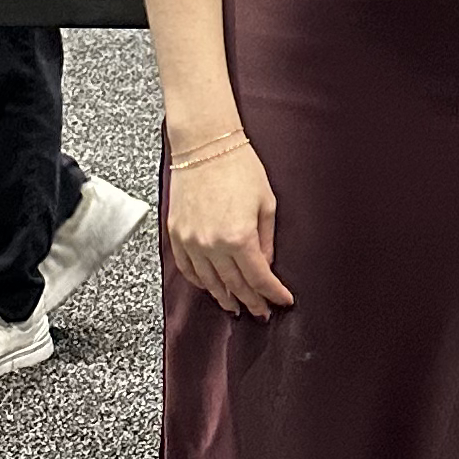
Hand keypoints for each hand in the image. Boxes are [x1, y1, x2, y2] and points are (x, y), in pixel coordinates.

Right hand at [166, 133, 291, 319]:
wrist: (205, 146)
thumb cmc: (240, 168)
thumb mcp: (266, 203)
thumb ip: (266, 240)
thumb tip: (265, 265)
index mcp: (239, 238)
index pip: (259, 278)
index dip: (272, 294)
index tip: (283, 301)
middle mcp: (212, 245)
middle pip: (234, 286)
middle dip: (251, 302)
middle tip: (262, 313)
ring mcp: (190, 242)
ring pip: (209, 283)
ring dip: (225, 297)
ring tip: (237, 307)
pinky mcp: (176, 235)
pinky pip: (188, 269)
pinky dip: (200, 282)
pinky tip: (211, 287)